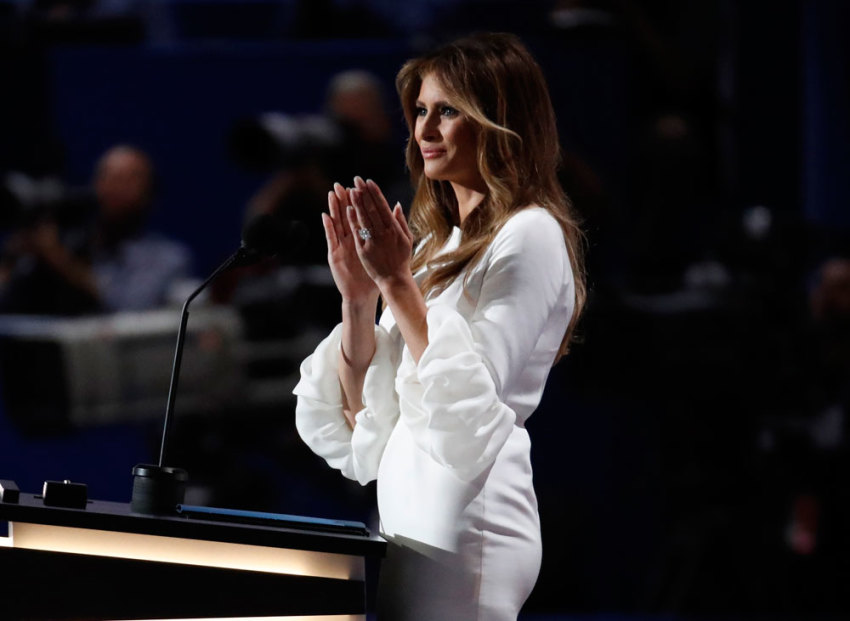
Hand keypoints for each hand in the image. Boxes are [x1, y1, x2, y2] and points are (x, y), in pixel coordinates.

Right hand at [322, 182, 378, 303]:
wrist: (362, 293)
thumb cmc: (372, 272)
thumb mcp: (379, 251)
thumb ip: (383, 234)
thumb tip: (392, 216)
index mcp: (361, 237)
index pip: (359, 215)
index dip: (359, 201)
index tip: (359, 186)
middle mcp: (349, 239)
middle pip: (346, 216)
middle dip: (344, 200)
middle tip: (341, 184)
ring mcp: (341, 246)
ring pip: (337, 223)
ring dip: (334, 209)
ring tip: (332, 194)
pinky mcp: (334, 255)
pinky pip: (331, 239)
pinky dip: (328, 227)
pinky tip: (326, 215)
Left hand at [347, 177, 413, 289]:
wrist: (394, 279)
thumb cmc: (401, 259)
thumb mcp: (406, 239)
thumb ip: (401, 221)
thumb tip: (396, 204)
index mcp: (394, 229)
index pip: (383, 206)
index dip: (375, 193)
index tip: (368, 181)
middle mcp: (384, 233)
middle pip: (372, 209)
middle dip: (364, 193)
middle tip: (357, 180)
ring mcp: (373, 241)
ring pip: (364, 218)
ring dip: (357, 203)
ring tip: (350, 190)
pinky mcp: (364, 250)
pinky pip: (357, 233)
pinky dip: (353, 221)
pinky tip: (348, 209)